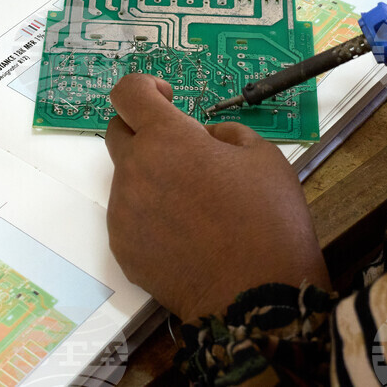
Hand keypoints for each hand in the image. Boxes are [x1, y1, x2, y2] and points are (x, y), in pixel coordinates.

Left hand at [105, 74, 329, 322]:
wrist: (257, 298)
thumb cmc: (268, 224)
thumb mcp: (264, 157)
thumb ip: (225, 133)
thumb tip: (206, 136)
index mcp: (167, 139)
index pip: (128, 92)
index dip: (144, 88)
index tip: (164, 97)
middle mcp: (135, 170)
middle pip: (118, 133)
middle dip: (145, 133)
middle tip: (183, 153)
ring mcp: (123, 211)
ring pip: (128, 179)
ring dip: (152, 179)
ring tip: (196, 206)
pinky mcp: (122, 247)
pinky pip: (130, 217)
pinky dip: (151, 216)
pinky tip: (187, 235)